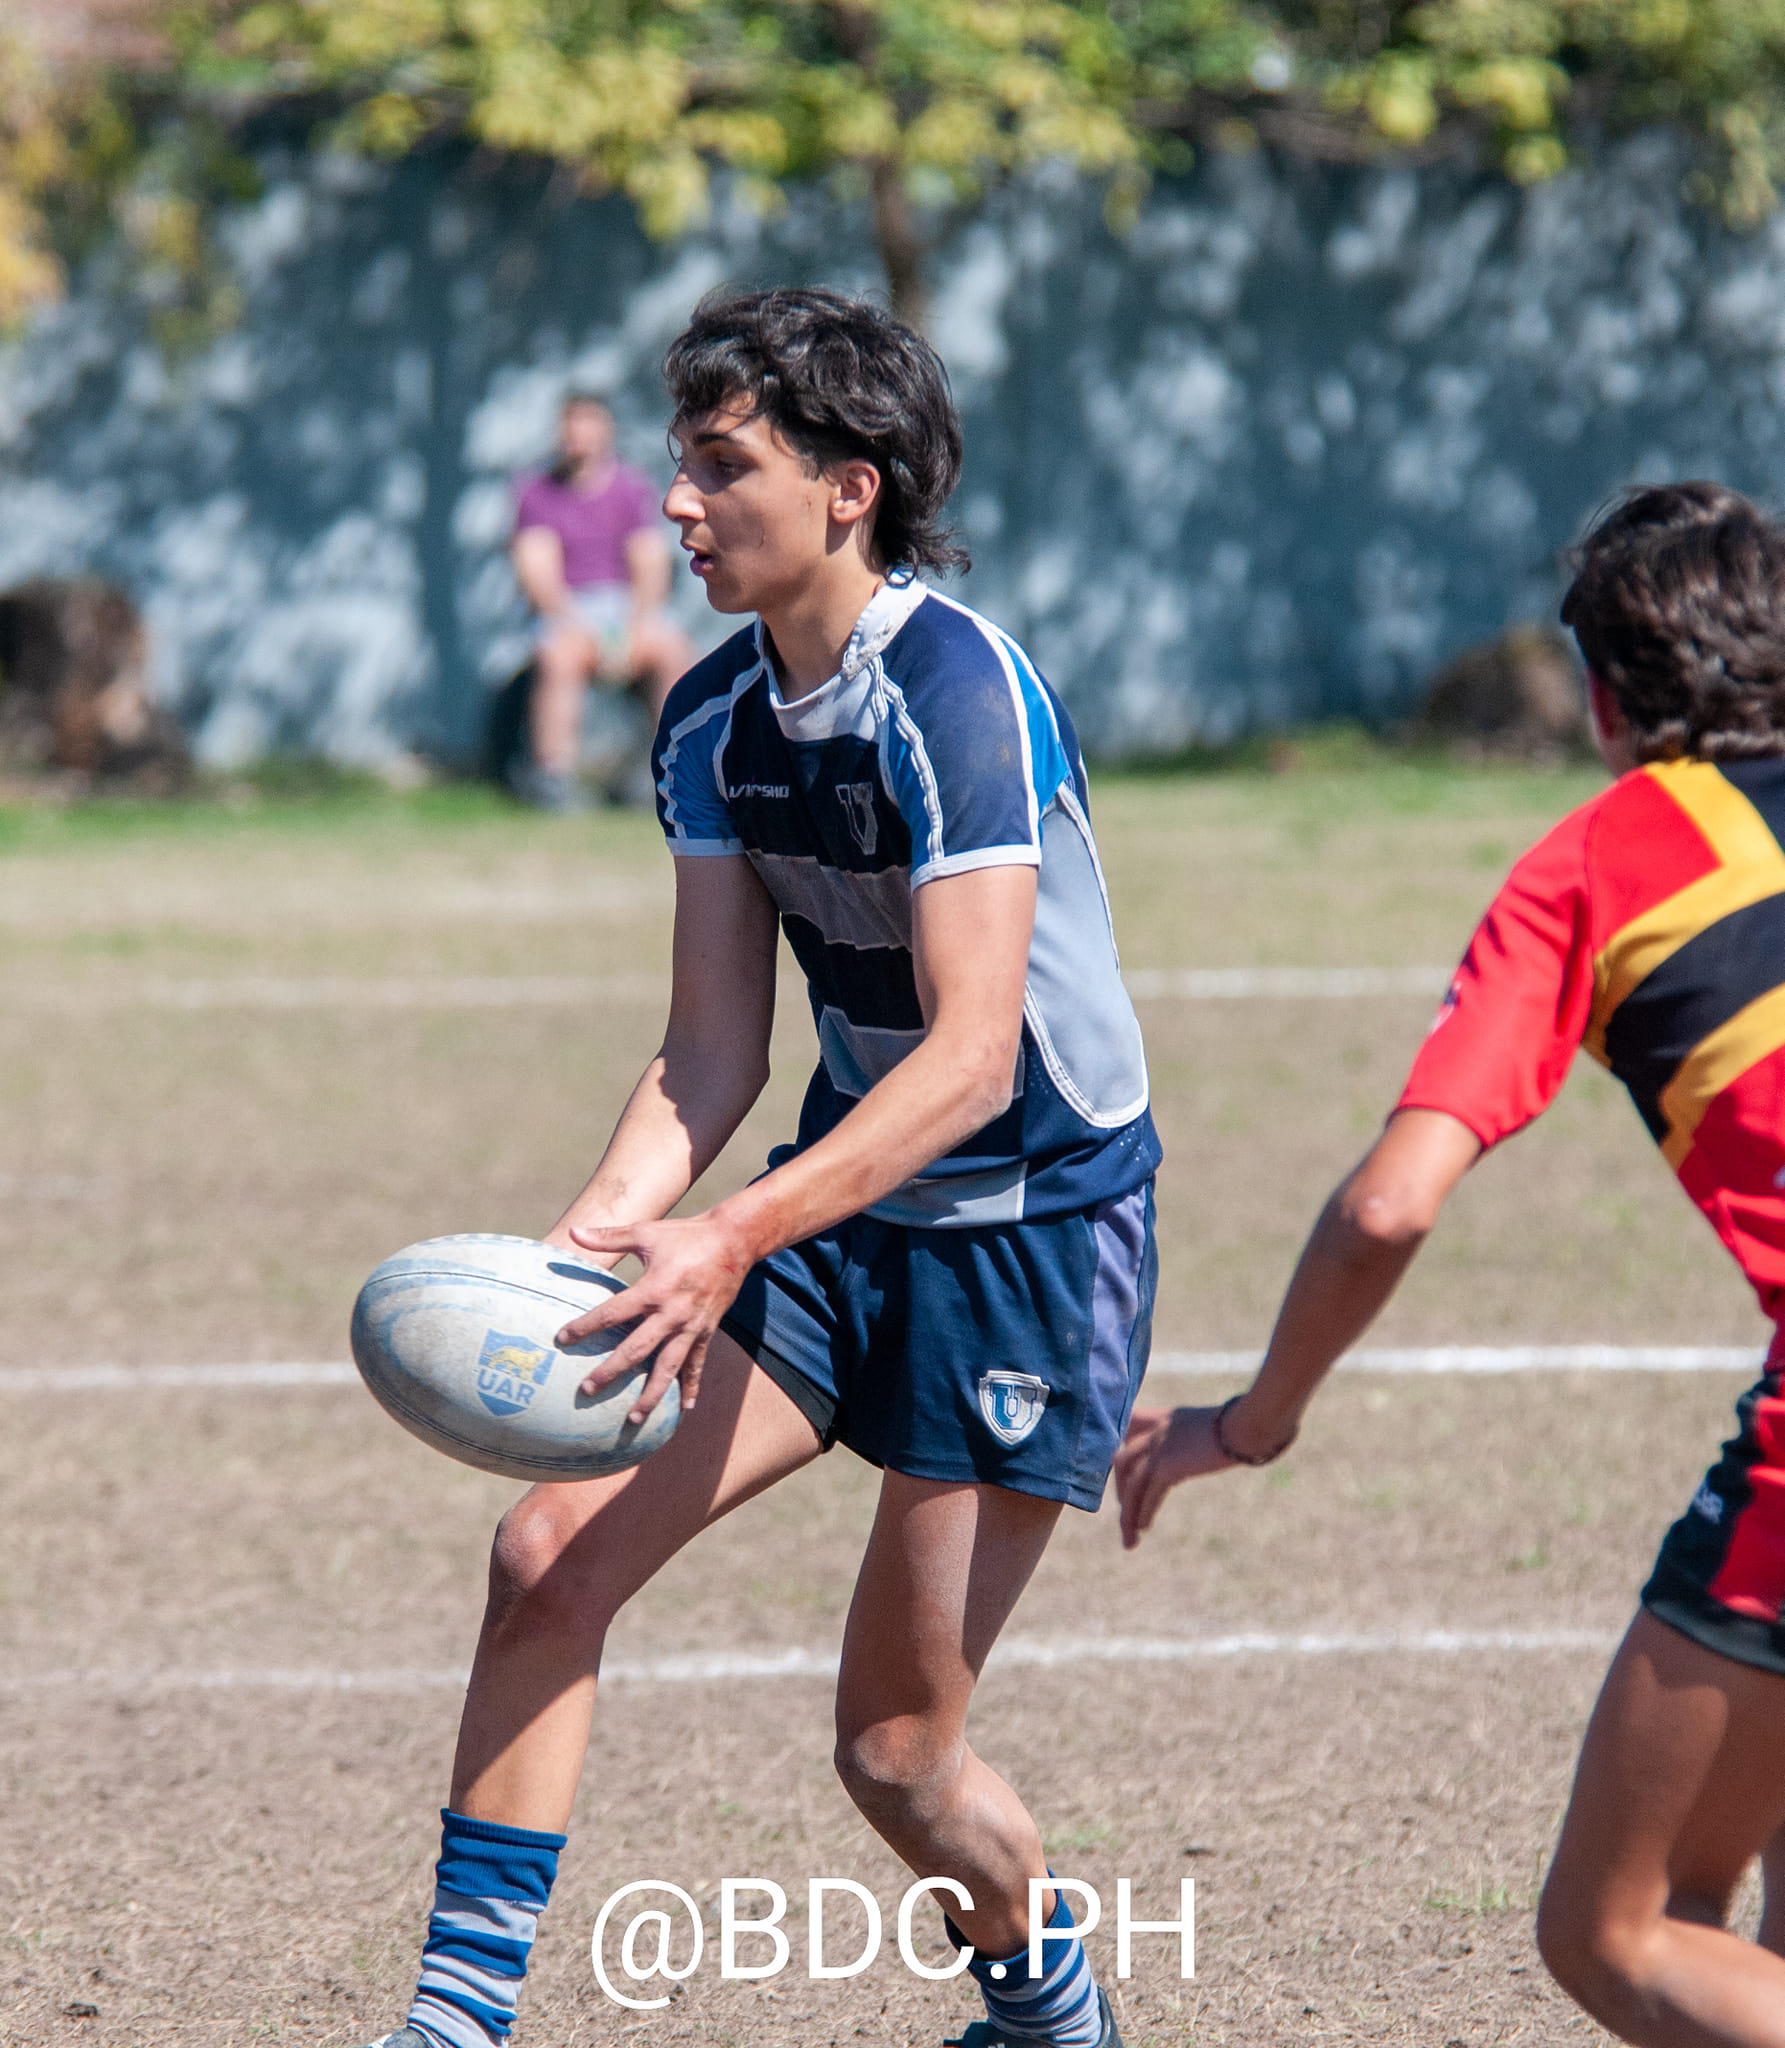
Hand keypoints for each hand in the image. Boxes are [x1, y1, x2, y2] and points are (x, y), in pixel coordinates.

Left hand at [553, 1212, 754, 1424]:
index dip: (585, 1326)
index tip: (562, 1338)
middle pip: (636, 1350)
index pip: (612, 1313)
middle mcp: (671, 1313)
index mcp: (653, 1289)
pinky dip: (691, 1386)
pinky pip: (698, 1364)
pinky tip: (686, 1408)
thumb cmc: (685, 1235)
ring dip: (651, 1395)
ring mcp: (691, 1326)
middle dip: (611, 1371)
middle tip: (587, 1390)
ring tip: (633, 1418)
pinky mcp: (707, 1331)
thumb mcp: (646, 1232)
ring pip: (668, 1368)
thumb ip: (608, 1237)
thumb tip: (572, 1232)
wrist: (734, 1241)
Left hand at [1114, 1405, 1237, 1549]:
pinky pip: (1147, 1495)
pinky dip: (1142, 1513)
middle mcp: (1154, 1430)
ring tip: (1130, 1537)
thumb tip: (1195, 1450)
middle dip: (1120, 1488)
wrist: (1242, 1427)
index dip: (1118, 1449)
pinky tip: (1141, 1529)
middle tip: (1126, 1509)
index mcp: (1162, 1417)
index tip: (1119, 1473)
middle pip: (1122, 1461)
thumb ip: (1189, 1436)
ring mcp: (1158, 1447)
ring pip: (1131, 1485)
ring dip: (1127, 1514)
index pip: (1127, 1428)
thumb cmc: (1236, 1426)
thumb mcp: (1204, 1424)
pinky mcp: (1167, 1466)